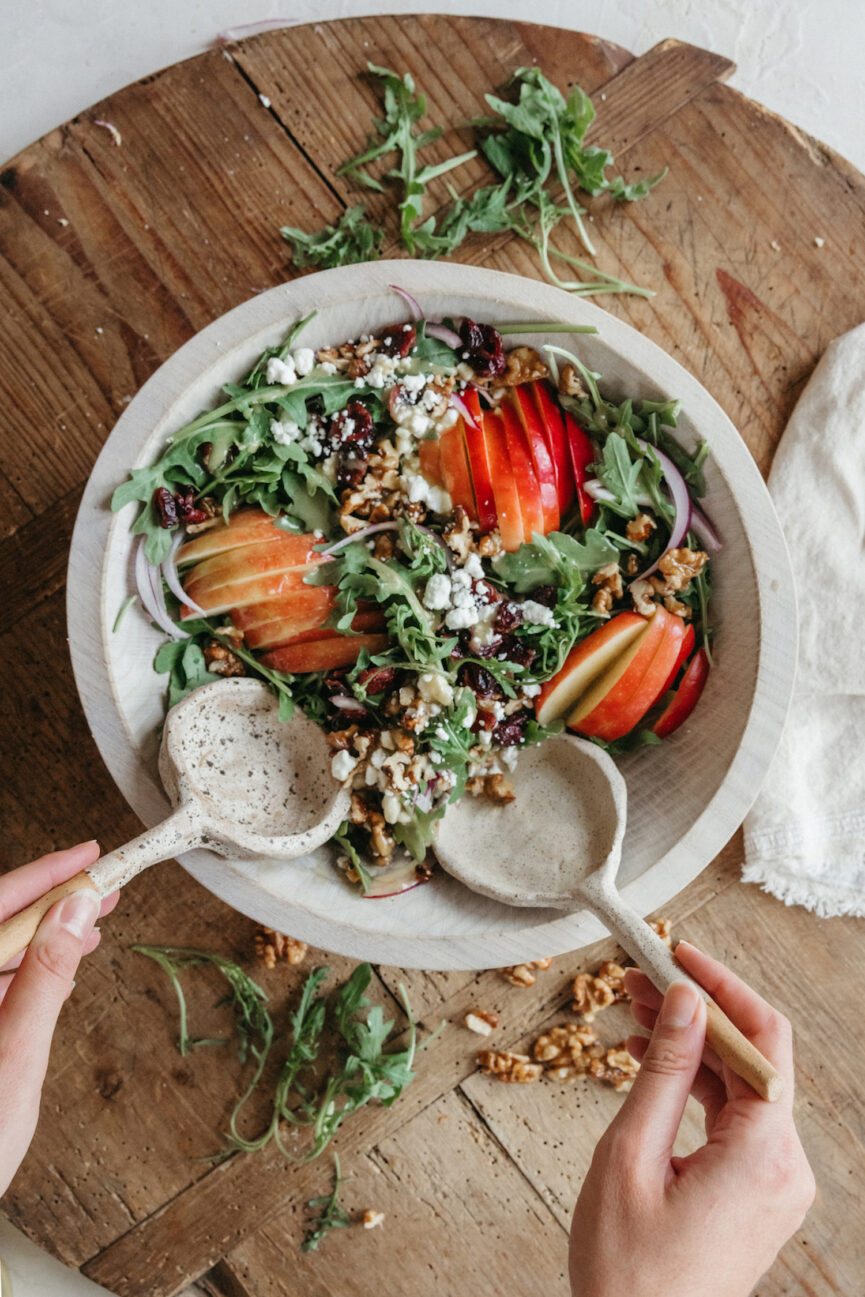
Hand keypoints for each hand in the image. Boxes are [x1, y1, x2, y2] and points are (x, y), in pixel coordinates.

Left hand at [0, 842, 117, 1196]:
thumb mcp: (16, 1055)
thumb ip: (45, 977)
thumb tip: (73, 912)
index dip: (45, 873)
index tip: (87, 854)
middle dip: (51, 899)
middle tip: (100, 882)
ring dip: (42, 933)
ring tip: (89, 921)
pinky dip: (27, 966)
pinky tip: (55, 968)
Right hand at [569, 942, 814, 1296]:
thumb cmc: (628, 1276)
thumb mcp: (630, 1156)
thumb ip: (665, 1071)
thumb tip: (687, 1000)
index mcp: (764, 1156)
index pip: (762, 1040)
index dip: (722, 986)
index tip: (678, 954)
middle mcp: (785, 1167)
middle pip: (752, 1058)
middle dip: (696, 1011)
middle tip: (640, 979)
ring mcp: (775, 1184)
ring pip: (741, 1085)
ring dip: (692, 1044)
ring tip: (636, 1013)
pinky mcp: (757, 1194)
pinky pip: (735, 1119)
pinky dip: (696, 1084)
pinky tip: (649, 1063)